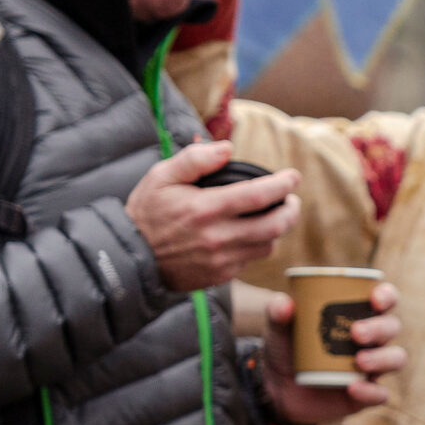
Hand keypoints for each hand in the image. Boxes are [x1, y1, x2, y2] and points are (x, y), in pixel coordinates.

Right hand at [124, 140, 298, 292]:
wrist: (131, 258)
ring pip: (268, 245)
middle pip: (274, 225)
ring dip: (277, 230)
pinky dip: (257, 246)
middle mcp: (217, 237)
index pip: (258, 195)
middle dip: (291, 210)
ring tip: (274, 216)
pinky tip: (250, 235)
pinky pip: (250, 260)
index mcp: (205, 209)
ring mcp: (220, 260)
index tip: (293, 176)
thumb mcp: (161, 176)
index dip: (282, 184)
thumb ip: (195, 159)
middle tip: (292, 200)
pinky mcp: (220, 276)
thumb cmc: (147, 213)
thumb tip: (227, 148)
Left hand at [260, 283, 404, 424]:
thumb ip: (277, 314)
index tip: (375, 298)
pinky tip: (353, 388)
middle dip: (379, 328)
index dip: (387, 296)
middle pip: (391, 327)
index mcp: (357, 314)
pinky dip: (371, 391)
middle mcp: (371, 339)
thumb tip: (283, 304)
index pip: (385, 300)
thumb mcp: (278, 330)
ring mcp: (371, 367)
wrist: (277, 388)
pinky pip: (380, 394)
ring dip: (382, 357)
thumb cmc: (286, 349)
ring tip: (359, 360)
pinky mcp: (365, 394)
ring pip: (396, 358)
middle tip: (355, 333)